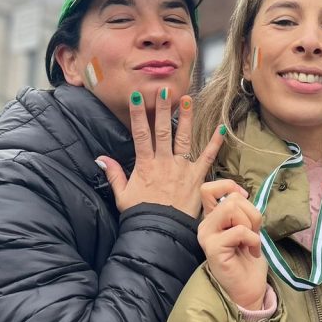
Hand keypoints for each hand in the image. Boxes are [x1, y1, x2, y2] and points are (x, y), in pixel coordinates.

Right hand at [96, 91, 225, 218]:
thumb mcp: (122, 195)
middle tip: (165, 89)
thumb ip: (114, 174)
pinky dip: (215, 143)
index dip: (138, 113)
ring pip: (183, 138)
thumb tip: (101, 158)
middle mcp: (163, 162)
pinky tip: (221, 128)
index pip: (140, 133)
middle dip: (163, 108)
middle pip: (162, 130)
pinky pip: (207, 157)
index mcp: (145, 164)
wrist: (161, 232)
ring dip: (186, 117)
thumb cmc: (141, 215)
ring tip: (188, 99)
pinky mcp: (197, 177)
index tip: (137, 96)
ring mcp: (181, 168)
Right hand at [198, 179, 268, 311]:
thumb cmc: (248, 259)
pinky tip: (252, 251)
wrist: (248, 288)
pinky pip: (239, 230)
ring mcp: (207, 236)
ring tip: (251, 241)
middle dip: (251, 213)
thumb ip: (240, 210)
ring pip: (232, 209)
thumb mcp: (246, 227)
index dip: (229, 187)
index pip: (208, 188)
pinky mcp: (214, 248)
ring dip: (251, 225)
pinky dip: (253, 239)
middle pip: (230, 199)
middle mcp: (205, 225)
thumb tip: (241, 193)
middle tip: (253, 232)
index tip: (244, 200)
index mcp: (212, 218)